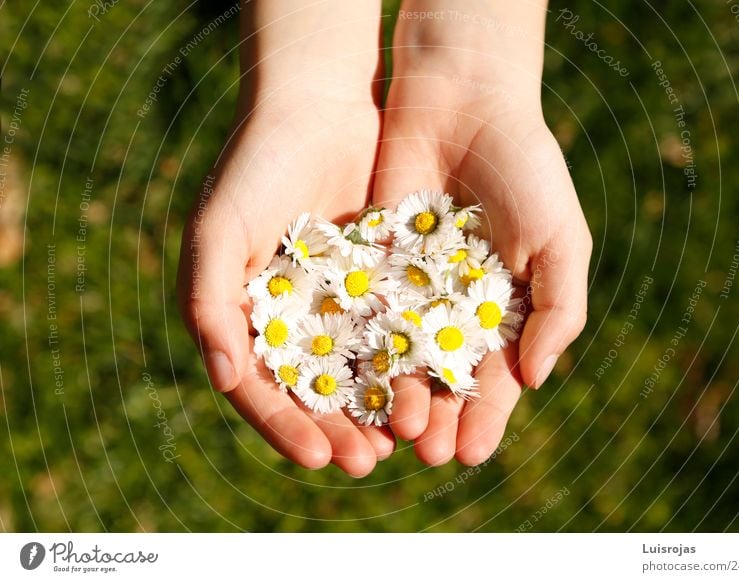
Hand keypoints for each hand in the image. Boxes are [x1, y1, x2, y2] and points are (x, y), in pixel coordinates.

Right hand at [177, 1, 390, 476]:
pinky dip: (405, 362)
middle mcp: (289, 316)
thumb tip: (226, 380)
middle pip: (312, 390)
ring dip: (375, 408)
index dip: (286, 426)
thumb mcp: (219, 230)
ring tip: (402, 439)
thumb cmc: (256, 166)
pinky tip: (426, 388)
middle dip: (337, 429)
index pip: (262, 388)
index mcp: (244, 315)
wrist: (318, 106)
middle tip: (367, 462)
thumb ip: (209, 302)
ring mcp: (334, 301)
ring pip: (356, 369)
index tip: (318, 457)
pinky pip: (391, 330)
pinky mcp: (377, 280)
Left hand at [373, 1, 591, 465]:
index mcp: (504, 308)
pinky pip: (361, 312)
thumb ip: (558, 309)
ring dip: (393, 395)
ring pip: (397, 355)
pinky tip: (349, 383)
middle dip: (435, 416)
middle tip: (423, 452)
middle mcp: (454, 306)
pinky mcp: (370, 261)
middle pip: (441, 377)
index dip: (484, 417)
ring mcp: (410, 286)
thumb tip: (535, 381)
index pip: (494, 377)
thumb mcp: (560, 238)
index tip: (470, 454)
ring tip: (387, 431)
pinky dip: (356, 348)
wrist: (463, 99)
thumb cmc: (524, 167)